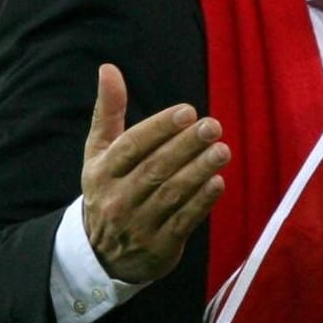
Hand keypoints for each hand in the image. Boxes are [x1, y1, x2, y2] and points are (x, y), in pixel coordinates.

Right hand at [81, 63, 228, 282]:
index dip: (159, 128)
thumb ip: (108, 112)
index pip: (131, 146)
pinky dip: (201, 202)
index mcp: (101, 173)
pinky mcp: (159, 247)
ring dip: (199, 171)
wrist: (102, 254)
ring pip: (171, 194)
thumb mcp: (100, 153)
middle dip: (186, 146)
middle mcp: (116, 199)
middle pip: (155, 169)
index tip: (187, 111)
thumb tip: (108, 68)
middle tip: (214, 125)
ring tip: (222, 150)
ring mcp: (137, 225)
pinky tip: (218, 182)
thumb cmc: (108, 189)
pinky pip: (183, 222)